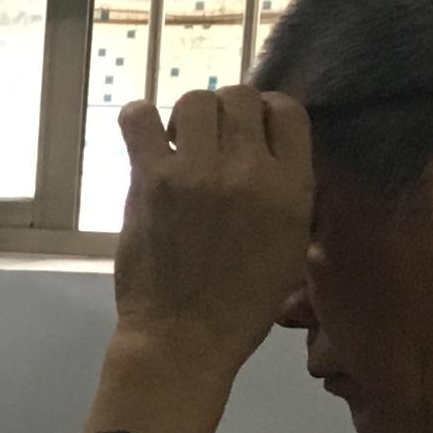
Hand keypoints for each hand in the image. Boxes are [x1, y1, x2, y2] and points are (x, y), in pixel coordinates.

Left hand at [108, 86, 311, 371]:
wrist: (185, 336)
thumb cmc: (243, 302)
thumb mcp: (293, 247)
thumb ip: (292, 195)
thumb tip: (280, 153)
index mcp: (291, 188)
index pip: (288, 110)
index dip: (268, 112)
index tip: (252, 131)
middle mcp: (248, 171)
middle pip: (240, 96)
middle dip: (228, 111)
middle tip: (214, 141)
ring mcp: (197, 172)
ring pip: (195, 99)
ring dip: (188, 117)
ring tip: (183, 146)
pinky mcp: (150, 179)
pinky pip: (139, 118)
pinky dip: (140, 119)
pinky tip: (145, 139)